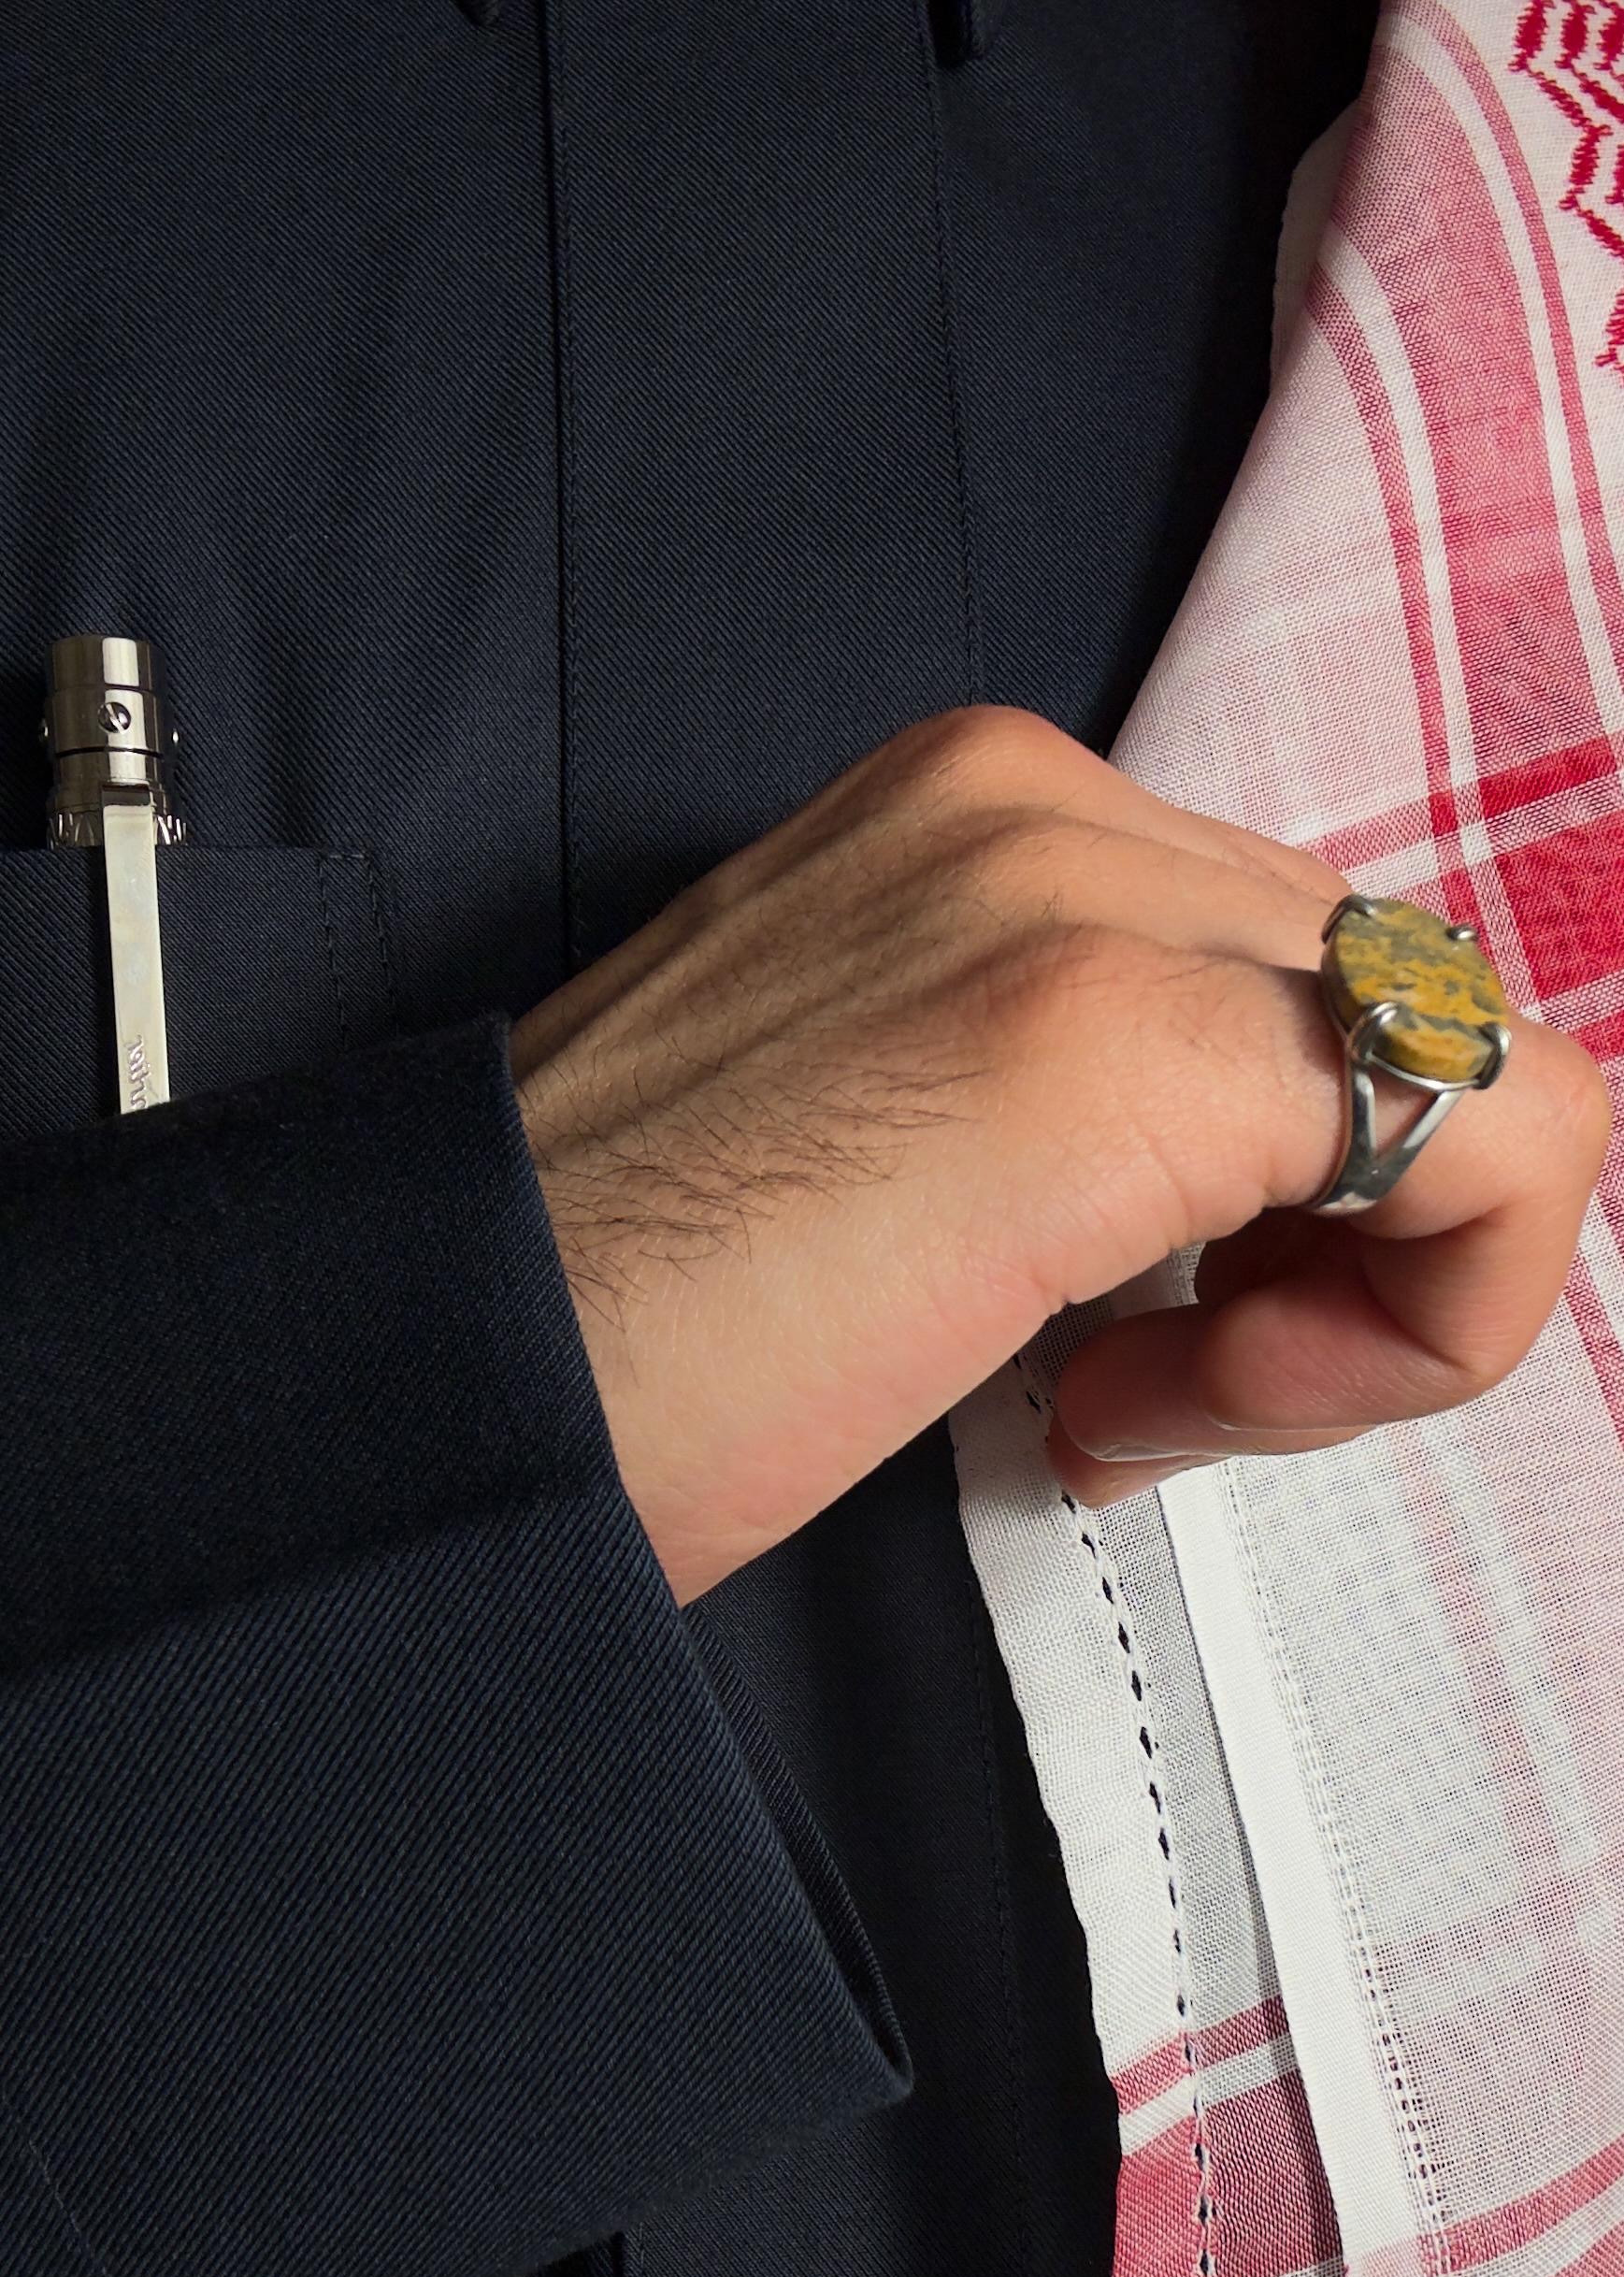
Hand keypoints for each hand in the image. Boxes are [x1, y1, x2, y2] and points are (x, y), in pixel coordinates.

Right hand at [508, 706, 1611, 1599]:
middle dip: (1331, 1247)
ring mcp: (1072, 901)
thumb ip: (1073, 1101)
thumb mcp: (888, 1138)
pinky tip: (1160, 1412)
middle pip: (1396, 1017)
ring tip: (1130, 1402)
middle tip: (1148, 1394)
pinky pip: (1493, 1141)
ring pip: (1466, 1070)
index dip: (1287, 1195)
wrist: (420, 1406)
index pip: (1303, 978)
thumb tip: (1275, 1191)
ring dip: (1352, 1295)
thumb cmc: (622, 1320)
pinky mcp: (1114, 1046)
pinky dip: (1411, 1326)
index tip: (1143, 1344)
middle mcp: (1036, 806)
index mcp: (977, 815)